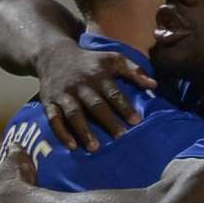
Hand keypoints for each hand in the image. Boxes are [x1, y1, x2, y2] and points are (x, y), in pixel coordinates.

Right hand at [36, 38, 157, 150]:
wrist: (54, 55)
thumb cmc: (90, 61)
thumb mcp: (113, 58)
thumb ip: (134, 70)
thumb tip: (154, 85)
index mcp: (98, 74)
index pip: (113, 92)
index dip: (124, 106)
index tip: (136, 121)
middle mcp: (81, 85)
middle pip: (95, 104)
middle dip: (108, 121)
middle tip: (121, 137)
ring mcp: (64, 94)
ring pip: (74, 113)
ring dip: (84, 131)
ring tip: (96, 148)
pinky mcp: (49, 102)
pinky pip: (53, 119)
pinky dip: (62, 133)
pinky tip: (72, 146)